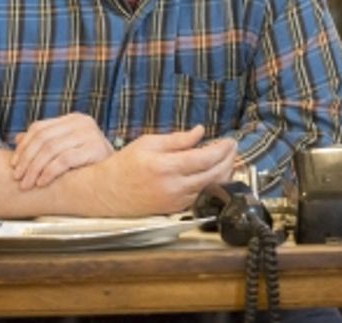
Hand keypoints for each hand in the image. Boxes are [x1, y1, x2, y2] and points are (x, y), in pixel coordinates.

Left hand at [11, 113, 114, 189]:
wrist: (118, 175)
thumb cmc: (88, 163)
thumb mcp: (65, 148)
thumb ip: (44, 142)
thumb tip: (18, 138)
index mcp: (72, 119)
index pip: (39, 128)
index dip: (23, 147)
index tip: (14, 165)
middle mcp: (82, 122)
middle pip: (43, 138)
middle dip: (27, 160)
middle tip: (18, 178)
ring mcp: (90, 134)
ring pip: (51, 149)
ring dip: (35, 169)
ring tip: (27, 184)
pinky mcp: (96, 148)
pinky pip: (65, 159)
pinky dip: (49, 172)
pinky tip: (42, 182)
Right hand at [88, 125, 237, 215]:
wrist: (108, 193)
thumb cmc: (126, 164)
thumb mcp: (149, 143)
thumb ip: (177, 139)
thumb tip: (200, 132)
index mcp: (166, 167)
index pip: (205, 159)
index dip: (222, 149)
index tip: (230, 141)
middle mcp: (173, 187)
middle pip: (213, 175)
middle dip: (228, 160)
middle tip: (233, 148)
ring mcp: (175, 201)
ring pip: (210, 188)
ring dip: (224, 173)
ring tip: (229, 159)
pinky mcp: (175, 209)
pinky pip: (201, 197)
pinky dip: (212, 185)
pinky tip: (216, 174)